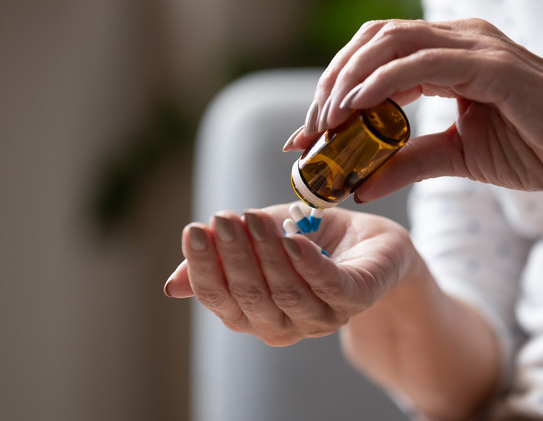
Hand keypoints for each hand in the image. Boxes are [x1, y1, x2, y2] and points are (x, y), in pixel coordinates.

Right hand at [164, 204, 414, 345]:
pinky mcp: (356, 298)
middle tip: (224, 219)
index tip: (194, 230)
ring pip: (286, 293)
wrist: (369, 242)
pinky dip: (308, 265)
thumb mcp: (258, 243)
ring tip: (253, 219)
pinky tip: (292, 240)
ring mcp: (322, 316)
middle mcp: (285, 324)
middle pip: (250, 297)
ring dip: (266, 255)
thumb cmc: (309, 241)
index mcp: (255, 314)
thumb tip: (172, 285)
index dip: (204, 268)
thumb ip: (222, 259)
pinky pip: (329, 287)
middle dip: (234, 256)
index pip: (220, 298)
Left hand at [284, 19, 542, 203]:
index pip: (374, 59)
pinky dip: (381, 83)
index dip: (334, 91)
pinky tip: (354, 109)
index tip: (306, 135)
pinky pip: (421, 64)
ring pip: (389, 45)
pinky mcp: (492, 66)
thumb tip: (359, 185)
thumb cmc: (535, 150)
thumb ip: (407, 163)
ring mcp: (475, 47)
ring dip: (347, 82)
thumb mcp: (455, 158)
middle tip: (308, 131)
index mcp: (448, 56)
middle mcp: (458, 40)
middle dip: (331, 85)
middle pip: (371, 44)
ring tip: (323, 123)